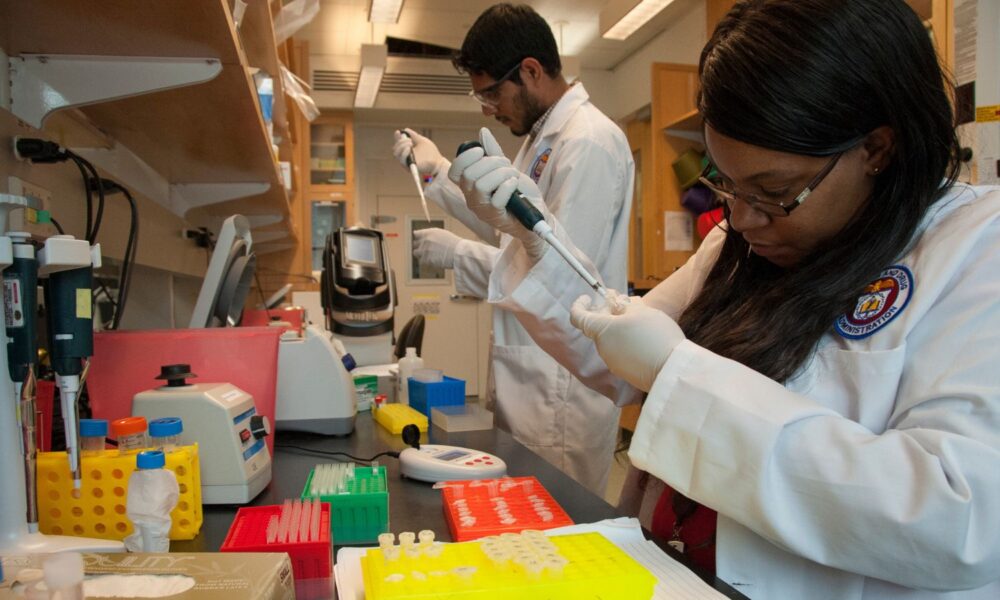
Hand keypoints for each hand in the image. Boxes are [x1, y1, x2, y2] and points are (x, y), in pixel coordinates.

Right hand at [393, 128, 447, 176]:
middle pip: (395, 149)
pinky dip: (404, 154)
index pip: (398, 143)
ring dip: (402, 146)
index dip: (396, 137)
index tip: (398, 131)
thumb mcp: (422, 141)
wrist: (437, 161)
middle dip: (400, 142)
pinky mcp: (409, 167)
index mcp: (407, 150)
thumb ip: (414, 136)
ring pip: (396, 154)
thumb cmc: (431, 152)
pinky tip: (409, 149)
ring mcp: (406, 162)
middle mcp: (405, 156)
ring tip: (410, 143)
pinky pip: (402, 161)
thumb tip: (406, 130)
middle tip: (410, 139)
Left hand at [412, 228, 461, 269]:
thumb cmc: (453, 243)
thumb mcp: (441, 234)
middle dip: (419, 246)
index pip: (416, 234)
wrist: (458, 253)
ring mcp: (425, 250)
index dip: (418, 238)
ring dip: (421, 254)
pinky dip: (426, 262)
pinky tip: (433, 260)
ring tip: (430, 256)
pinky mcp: (426, 260)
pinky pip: (421, 261)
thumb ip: (430, 235)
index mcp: (428, 232)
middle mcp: (425, 240)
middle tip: (427, 250)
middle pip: (414, 244)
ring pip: (415, 253)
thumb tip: (422, 237)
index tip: (421, 241)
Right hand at [447, 127, 547, 258]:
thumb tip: (482, 132)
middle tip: (506, 165)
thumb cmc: (519, 192)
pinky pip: (497, 198)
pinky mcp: (496, 217)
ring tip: (513, 176)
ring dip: (502, 174)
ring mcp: (482, 209)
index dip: (465, 157)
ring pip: (481, 185)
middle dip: (492, 163)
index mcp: (470, 186)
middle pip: (469, 175)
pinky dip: (508, 186)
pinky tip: (515, 185)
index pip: (455, 171)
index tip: (482, 151)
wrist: (536, 212)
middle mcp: (472, 198)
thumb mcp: (505, 168)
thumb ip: (493, 153)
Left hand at [570, 294, 684, 391]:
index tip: (589, 297)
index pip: (578, 317)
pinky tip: (645, 340)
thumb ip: (625, 305)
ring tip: (641, 323)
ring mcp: (612, 362)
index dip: (580, 305)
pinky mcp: (623, 372)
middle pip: (597, 327)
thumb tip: (617, 303)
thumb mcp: (642, 311)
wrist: (671, 370)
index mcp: (602, 330)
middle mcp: (602, 347)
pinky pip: (620, 352)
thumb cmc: (655, 335)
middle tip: (625, 305)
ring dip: (619, 329)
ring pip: (610, 340)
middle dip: (608, 314)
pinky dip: (626, 343)